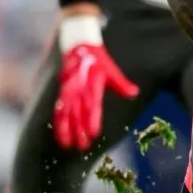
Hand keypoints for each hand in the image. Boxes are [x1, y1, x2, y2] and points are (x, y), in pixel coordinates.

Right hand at [54, 12, 138, 150]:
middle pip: (77, 113)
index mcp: (91, 84)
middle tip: (81, 147)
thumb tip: (134, 93)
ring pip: (64, 112)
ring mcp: (68, 90)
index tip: (93, 134)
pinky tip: (59, 134)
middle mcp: (78, 88)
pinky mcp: (61, 91)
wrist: (77, 45)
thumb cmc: (98, 61)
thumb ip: (121, 84)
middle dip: (78, 131)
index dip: (92, 120)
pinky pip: (57, 108)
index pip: (92, 105)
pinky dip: (57, 121)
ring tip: (66, 145)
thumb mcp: (111, 71)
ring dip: (65, 129)